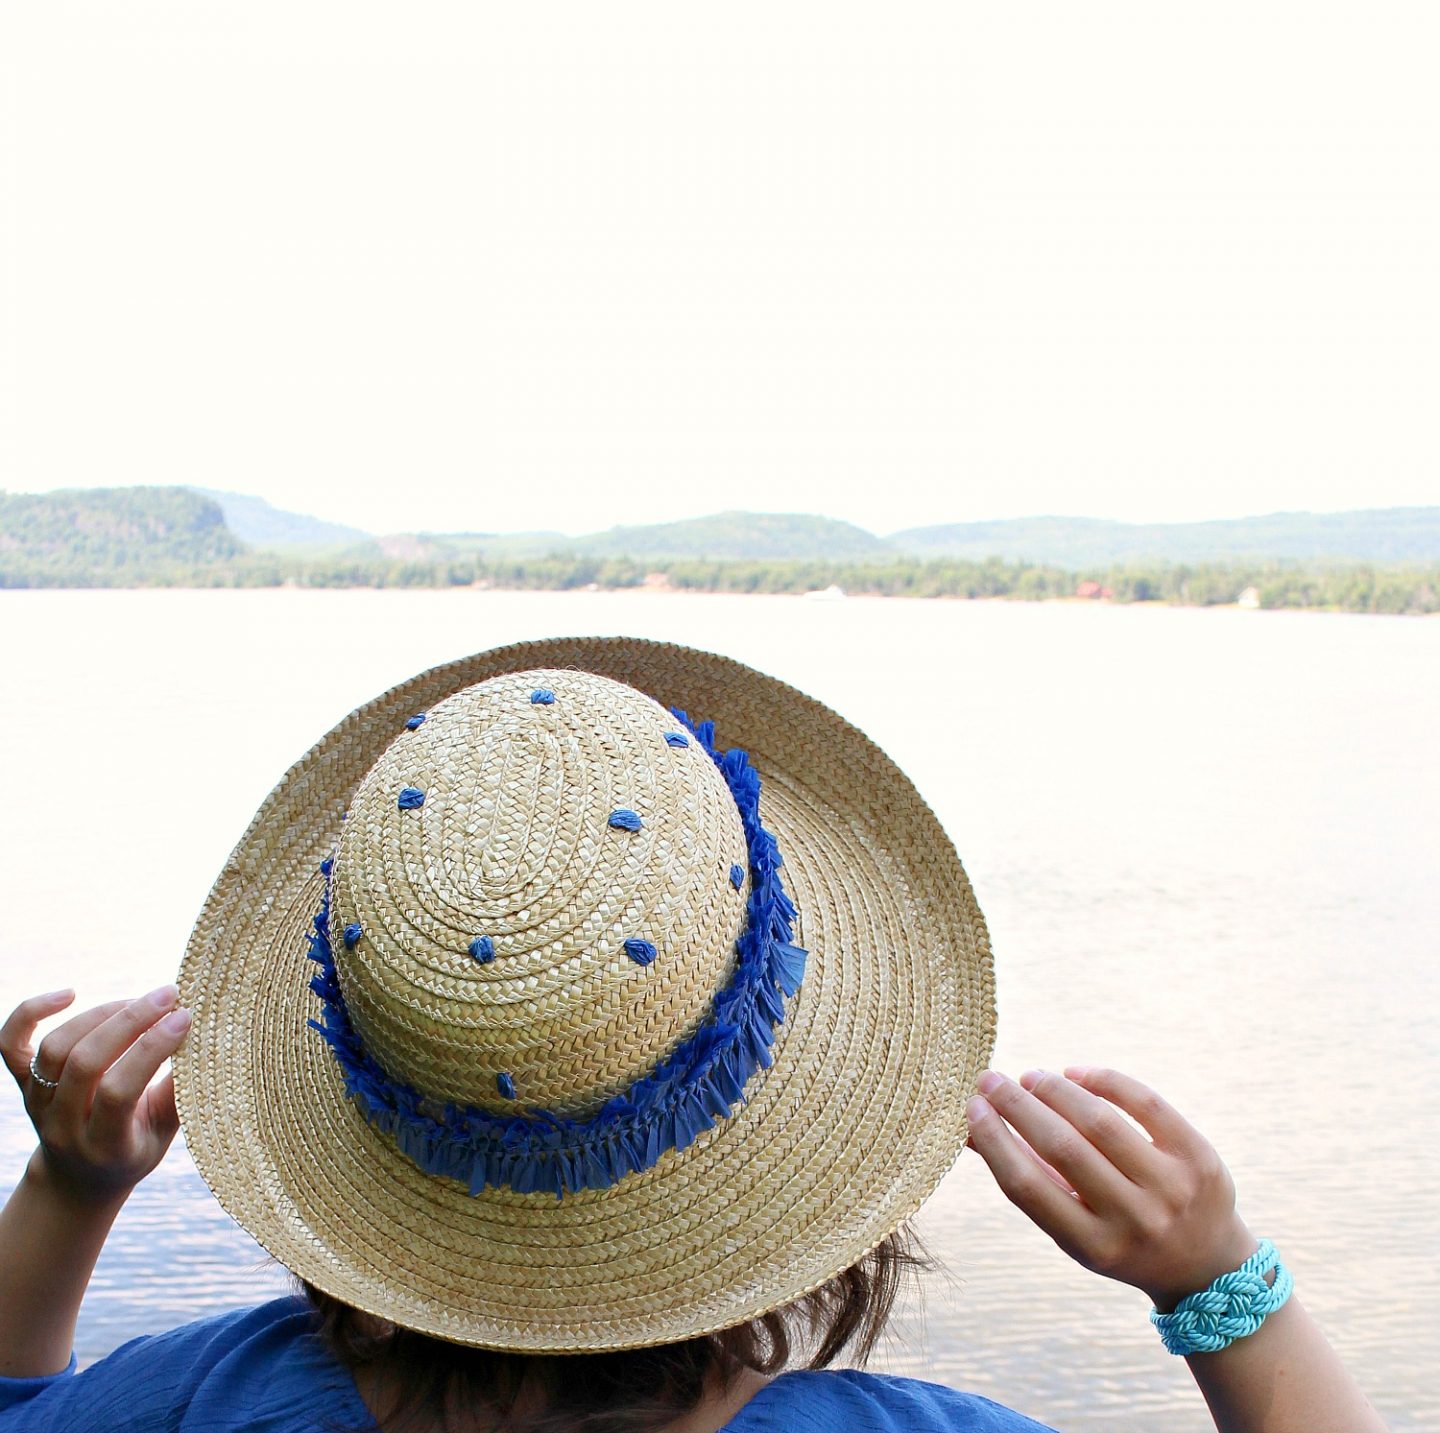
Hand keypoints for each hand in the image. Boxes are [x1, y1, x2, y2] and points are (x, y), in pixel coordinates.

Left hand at [0, 985, 191, 1206]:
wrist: (77, 1176)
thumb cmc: (132, 1150)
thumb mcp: (163, 1135)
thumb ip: (178, 1093)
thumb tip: (205, 1041)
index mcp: (103, 1145)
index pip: (118, 1091)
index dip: (150, 1050)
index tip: (184, 1018)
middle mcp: (62, 1125)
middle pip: (84, 1063)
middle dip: (130, 1021)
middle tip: (168, 996)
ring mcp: (37, 1103)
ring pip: (56, 1047)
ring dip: (101, 1014)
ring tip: (137, 1002)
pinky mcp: (23, 1083)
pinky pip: (11, 1043)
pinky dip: (31, 1012)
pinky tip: (69, 993)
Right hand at [965, 1065, 1257, 1310]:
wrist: (1206, 1265)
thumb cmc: (1119, 1238)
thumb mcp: (1073, 1229)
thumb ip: (1027, 1179)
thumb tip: (968, 1129)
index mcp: (1093, 1246)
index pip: (1029, 1187)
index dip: (995, 1141)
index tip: (971, 1107)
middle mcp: (1134, 1220)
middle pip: (1062, 1147)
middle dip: (1017, 1105)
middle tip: (990, 1079)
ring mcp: (1171, 1188)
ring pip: (1100, 1121)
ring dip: (1055, 1089)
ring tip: (1031, 1076)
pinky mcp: (1198, 1157)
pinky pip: (1145, 1103)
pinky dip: (1103, 1080)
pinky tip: (1076, 1073)